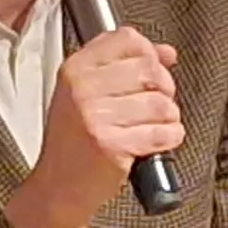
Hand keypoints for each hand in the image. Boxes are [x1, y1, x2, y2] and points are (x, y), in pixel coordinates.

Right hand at [3, 28, 181, 227]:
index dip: (150, 54)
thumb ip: (126, 67)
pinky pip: (162, 132)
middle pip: (150, 70)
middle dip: (164, 89)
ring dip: (168, 118)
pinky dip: (169, 138)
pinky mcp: (112, 145)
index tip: (151, 71)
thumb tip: (167, 53)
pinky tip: (157, 142)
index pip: (127, 40)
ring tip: (153, 127)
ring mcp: (95, 117)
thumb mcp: (89, 95)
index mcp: (75, 69)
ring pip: (161, 104)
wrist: (58, 188)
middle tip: (155, 105)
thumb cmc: (74, 142)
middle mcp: (82, 89)